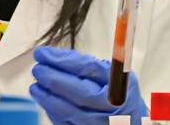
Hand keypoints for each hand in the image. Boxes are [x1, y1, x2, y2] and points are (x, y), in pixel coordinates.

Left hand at [29, 47, 147, 124]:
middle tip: (38, 69)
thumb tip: (56, 57)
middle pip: (79, 92)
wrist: (133, 123)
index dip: (63, 60)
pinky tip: (46, 101)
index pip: (88, 69)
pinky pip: (66, 124)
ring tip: (36, 85)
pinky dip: (53, 112)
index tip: (45, 53)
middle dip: (54, 79)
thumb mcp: (115, 74)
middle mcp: (112, 106)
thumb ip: (90, 65)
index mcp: (119, 85)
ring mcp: (100, 123)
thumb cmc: (121, 96)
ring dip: (48, 98)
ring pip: (70, 112)